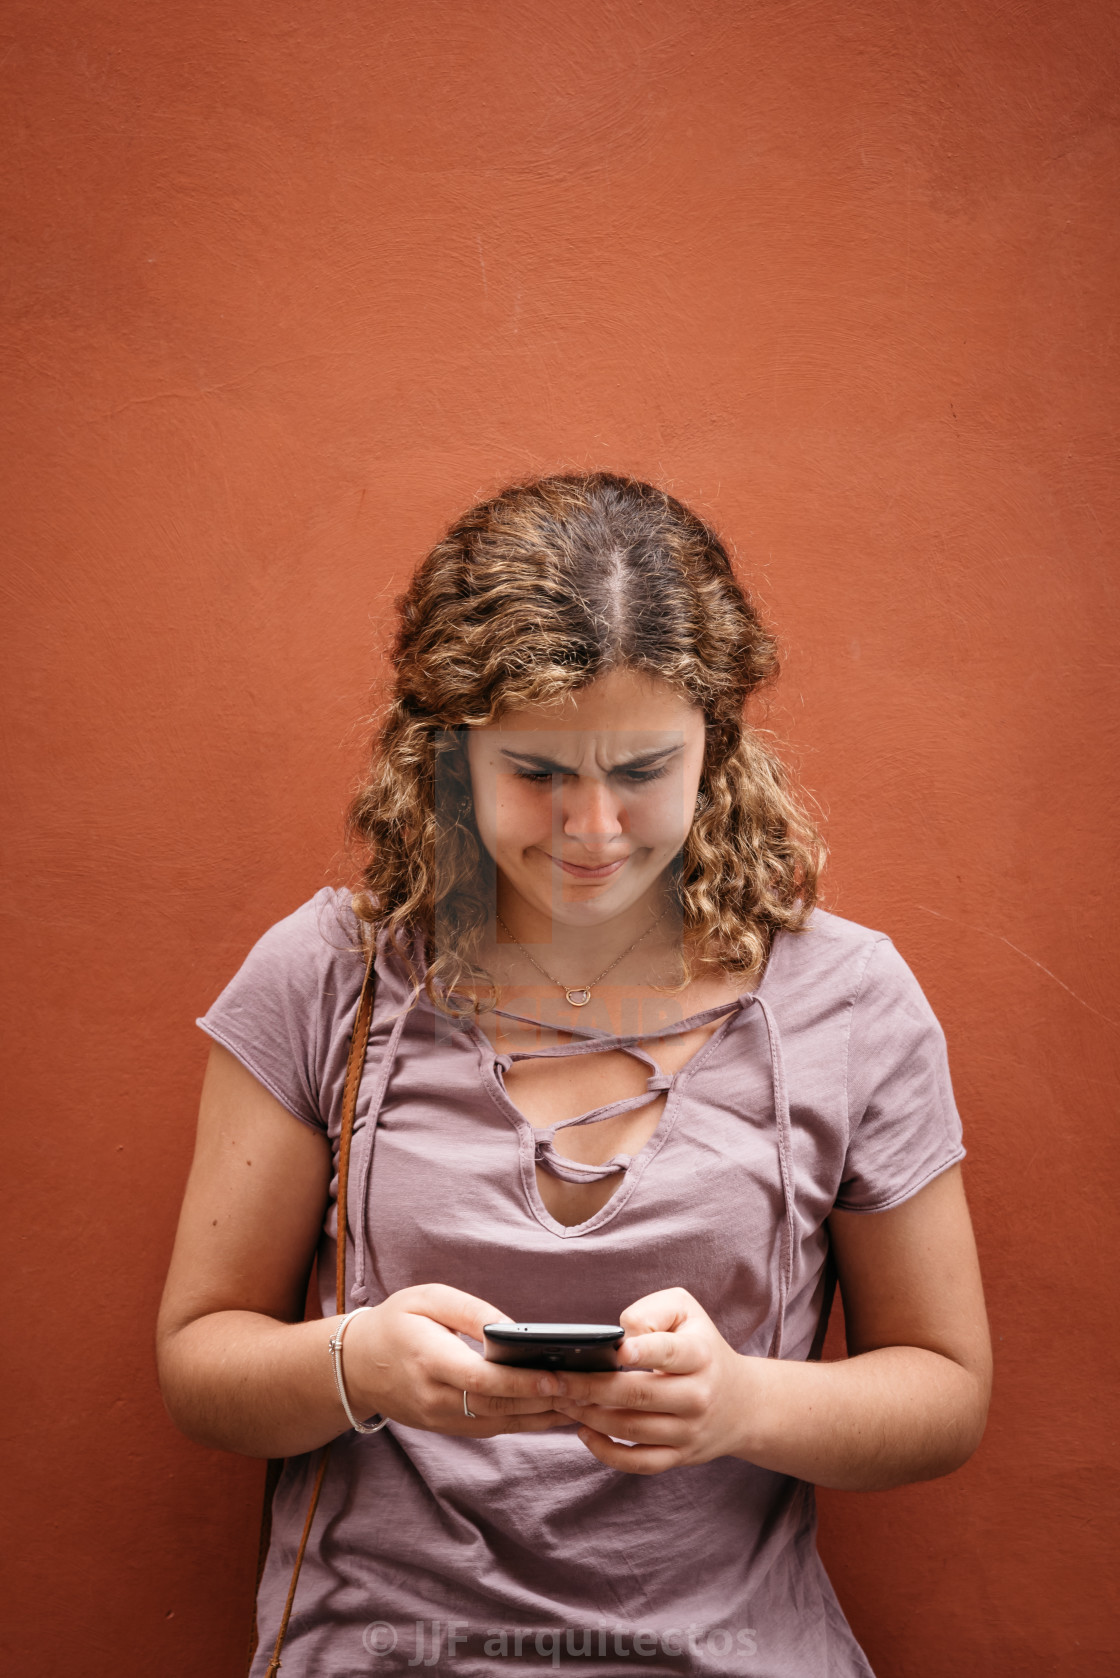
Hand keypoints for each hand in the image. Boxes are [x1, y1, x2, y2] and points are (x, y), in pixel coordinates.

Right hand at [342, 1284, 571, 1437]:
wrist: (356, 1365)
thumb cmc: (396, 1322)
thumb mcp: (427, 1299)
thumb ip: (470, 1311)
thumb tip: (511, 1329)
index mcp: (429, 1360)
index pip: (482, 1379)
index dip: (522, 1382)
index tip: (558, 1377)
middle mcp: (435, 1398)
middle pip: (497, 1406)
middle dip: (544, 1401)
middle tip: (587, 1391)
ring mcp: (440, 1419)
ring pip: (499, 1423)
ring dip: (542, 1417)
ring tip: (583, 1403)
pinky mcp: (447, 1428)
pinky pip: (491, 1428)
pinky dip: (525, 1422)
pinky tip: (554, 1411)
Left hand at [551, 1287, 761, 1473]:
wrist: (743, 1403)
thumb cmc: (702, 1346)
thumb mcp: (686, 1312)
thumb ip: (651, 1313)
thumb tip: (617, 1336)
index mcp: (700, 1354)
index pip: (668, 1352)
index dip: (642, 1350)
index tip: (615, 1349)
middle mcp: (697, 1395)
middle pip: (638, 1395)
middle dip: (591, 1387)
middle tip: (556, 1379)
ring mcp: (689, 1431)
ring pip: (632, 1429)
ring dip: (590, 1416)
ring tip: (562, 1400)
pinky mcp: (679, 1456)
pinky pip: (639, 1463)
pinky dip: (607, 1453)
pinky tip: (583, 1431)